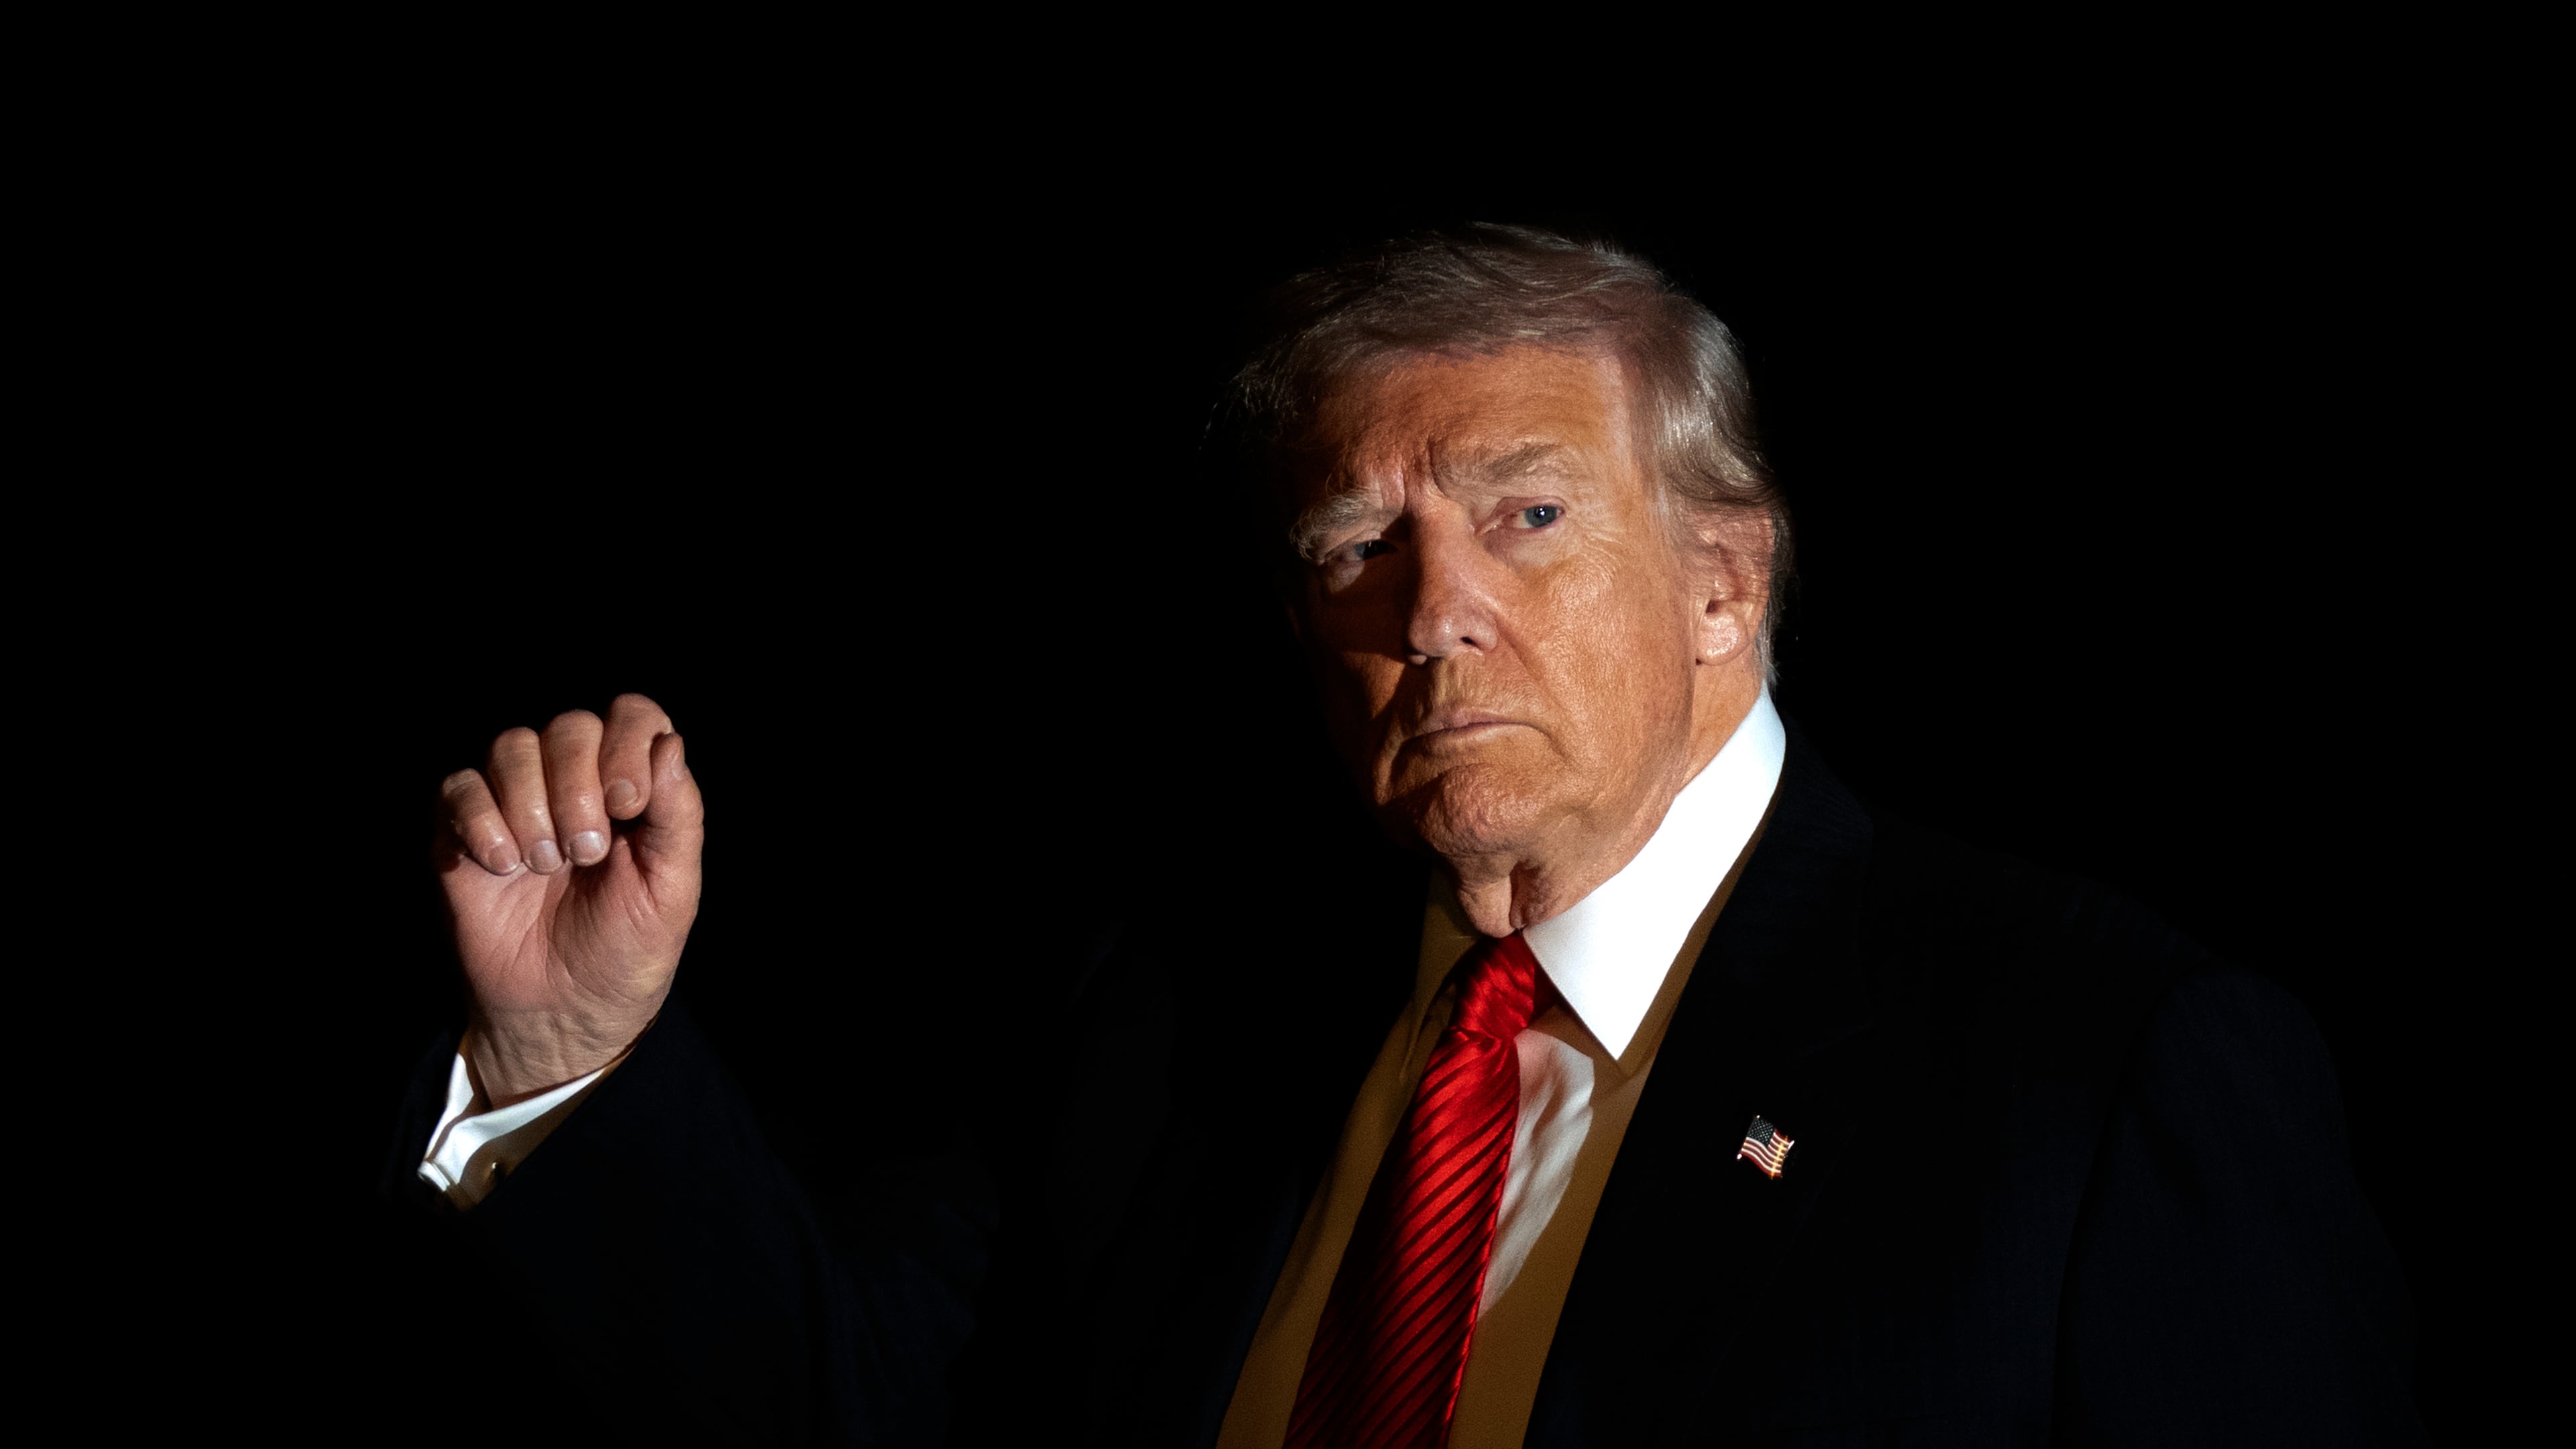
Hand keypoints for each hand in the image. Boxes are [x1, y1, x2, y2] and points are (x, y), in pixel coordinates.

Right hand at [435, 693, 703, 1104]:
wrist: (564, 1013)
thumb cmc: (627, 950)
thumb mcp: (671, 889)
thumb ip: (677, 814)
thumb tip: (670, 742)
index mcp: (631, 788)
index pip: (631, 715)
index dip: (628, 742)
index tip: (628, 804)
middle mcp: (575, 784)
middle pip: (568, 726)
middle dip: (577, 785)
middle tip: (585, 851)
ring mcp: (518, 804)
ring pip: (512, 747)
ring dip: (530, 805)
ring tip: (546, 866)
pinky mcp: (465, 833)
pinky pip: (459, 787)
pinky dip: (480, 820)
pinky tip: (503, 866)